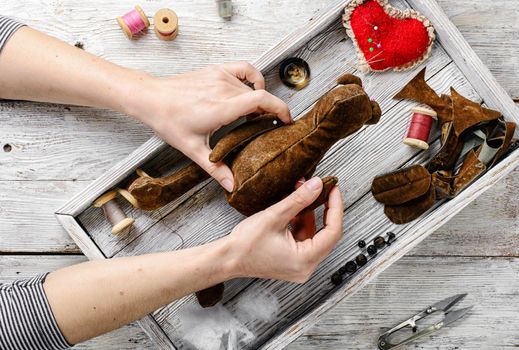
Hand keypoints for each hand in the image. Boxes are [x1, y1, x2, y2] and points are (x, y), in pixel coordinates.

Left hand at [126, 61, 291, 191]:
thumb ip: (216, 168)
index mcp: (221, 108)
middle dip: (269, 111)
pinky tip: (253, 88)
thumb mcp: (193, 149)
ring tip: (255, 116)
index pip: (261, 100)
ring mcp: (220, 77)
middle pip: (260, 96)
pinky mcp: (216, 70)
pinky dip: (254, 77)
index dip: (280, 109)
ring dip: (260, 100)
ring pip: (252, 86)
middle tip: (269, 127)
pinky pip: (244, 68)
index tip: (287, 121)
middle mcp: (223, 89)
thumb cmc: (168, 120)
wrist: (151, 98)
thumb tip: (232, 186)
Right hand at [226, 177, 343, 282]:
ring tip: (301, 192)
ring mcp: (299, 265)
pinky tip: (294, 207)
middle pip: (326, 234)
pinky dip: (300, 222)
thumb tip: (318, 185)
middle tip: (321, 188)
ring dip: (309, 213)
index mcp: (305, 260)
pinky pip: (304, 239)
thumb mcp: (274, 216)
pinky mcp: (292, 261)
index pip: (333, 232)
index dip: (336, 208)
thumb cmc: (245, 243)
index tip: (333, 189)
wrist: (226, 258)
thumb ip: (299, 200)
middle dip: (322, 209)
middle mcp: (306, 267)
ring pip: (314, 234)